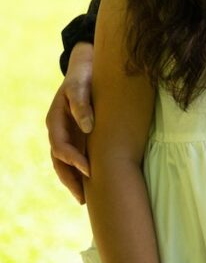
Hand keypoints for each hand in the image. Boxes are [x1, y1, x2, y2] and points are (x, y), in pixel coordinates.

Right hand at [45, 42, 93, 202]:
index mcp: (55, 121)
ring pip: (66, 163)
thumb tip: (87, 127)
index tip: (89, 170)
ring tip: (85, 198)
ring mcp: (68, 133)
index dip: (73, 160)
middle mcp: (59, 130)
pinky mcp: (79, 133)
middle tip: (83, 198)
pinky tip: (94, 180)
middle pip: (59, 162)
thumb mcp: (81, 85)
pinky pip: (78, 155)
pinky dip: (82, 169)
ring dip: (74, 180)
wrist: (88, 65)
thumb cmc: (85, 74)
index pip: (60, 148)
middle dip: (70, 180)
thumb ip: (82, 104)